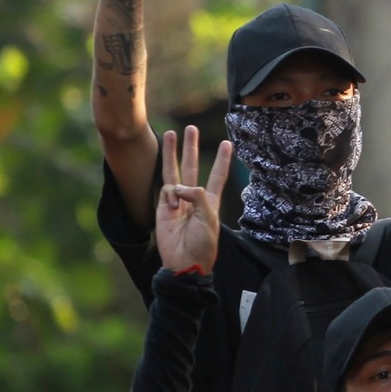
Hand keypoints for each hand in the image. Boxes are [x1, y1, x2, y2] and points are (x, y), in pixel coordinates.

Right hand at [156, 126, 232, 272]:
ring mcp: (177, 202)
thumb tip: (178, 187)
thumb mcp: (209, 217)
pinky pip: (166, 190)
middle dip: (191, 148)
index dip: (222, 160)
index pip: (217, 175)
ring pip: (174, 171)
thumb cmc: (202, 244)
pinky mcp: (163, 207)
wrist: (184, 262)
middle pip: (192, 166)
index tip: (228, 144)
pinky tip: (174, 208)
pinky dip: (171, 195)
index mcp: (210, 201)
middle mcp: (193, 198)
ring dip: (172, 152)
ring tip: (170, 133)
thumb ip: (197, 195)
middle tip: (191, 129)